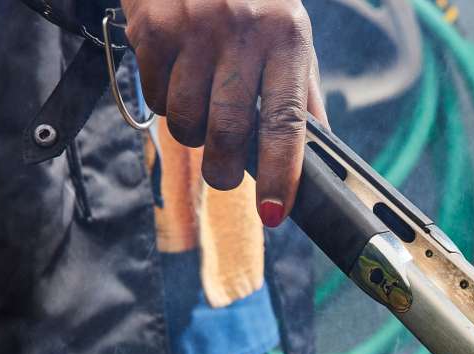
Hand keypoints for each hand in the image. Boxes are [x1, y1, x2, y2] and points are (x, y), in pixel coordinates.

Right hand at [124, 0, 326, 222]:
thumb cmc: (253, 0)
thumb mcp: (290, 35)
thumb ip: (303, 94)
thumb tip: (321, 156)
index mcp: (287, 38)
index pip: (286, 121)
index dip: (281, 174)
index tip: (274, 213)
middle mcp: (242, 31)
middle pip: (228, 131)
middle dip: (224, 170)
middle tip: (225, 176)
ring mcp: (194, 28)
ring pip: (184, 120)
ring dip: (191, 132)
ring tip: (199, 107)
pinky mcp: (152, 28)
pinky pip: (154, 95)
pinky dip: (164, 100)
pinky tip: (177, 74)